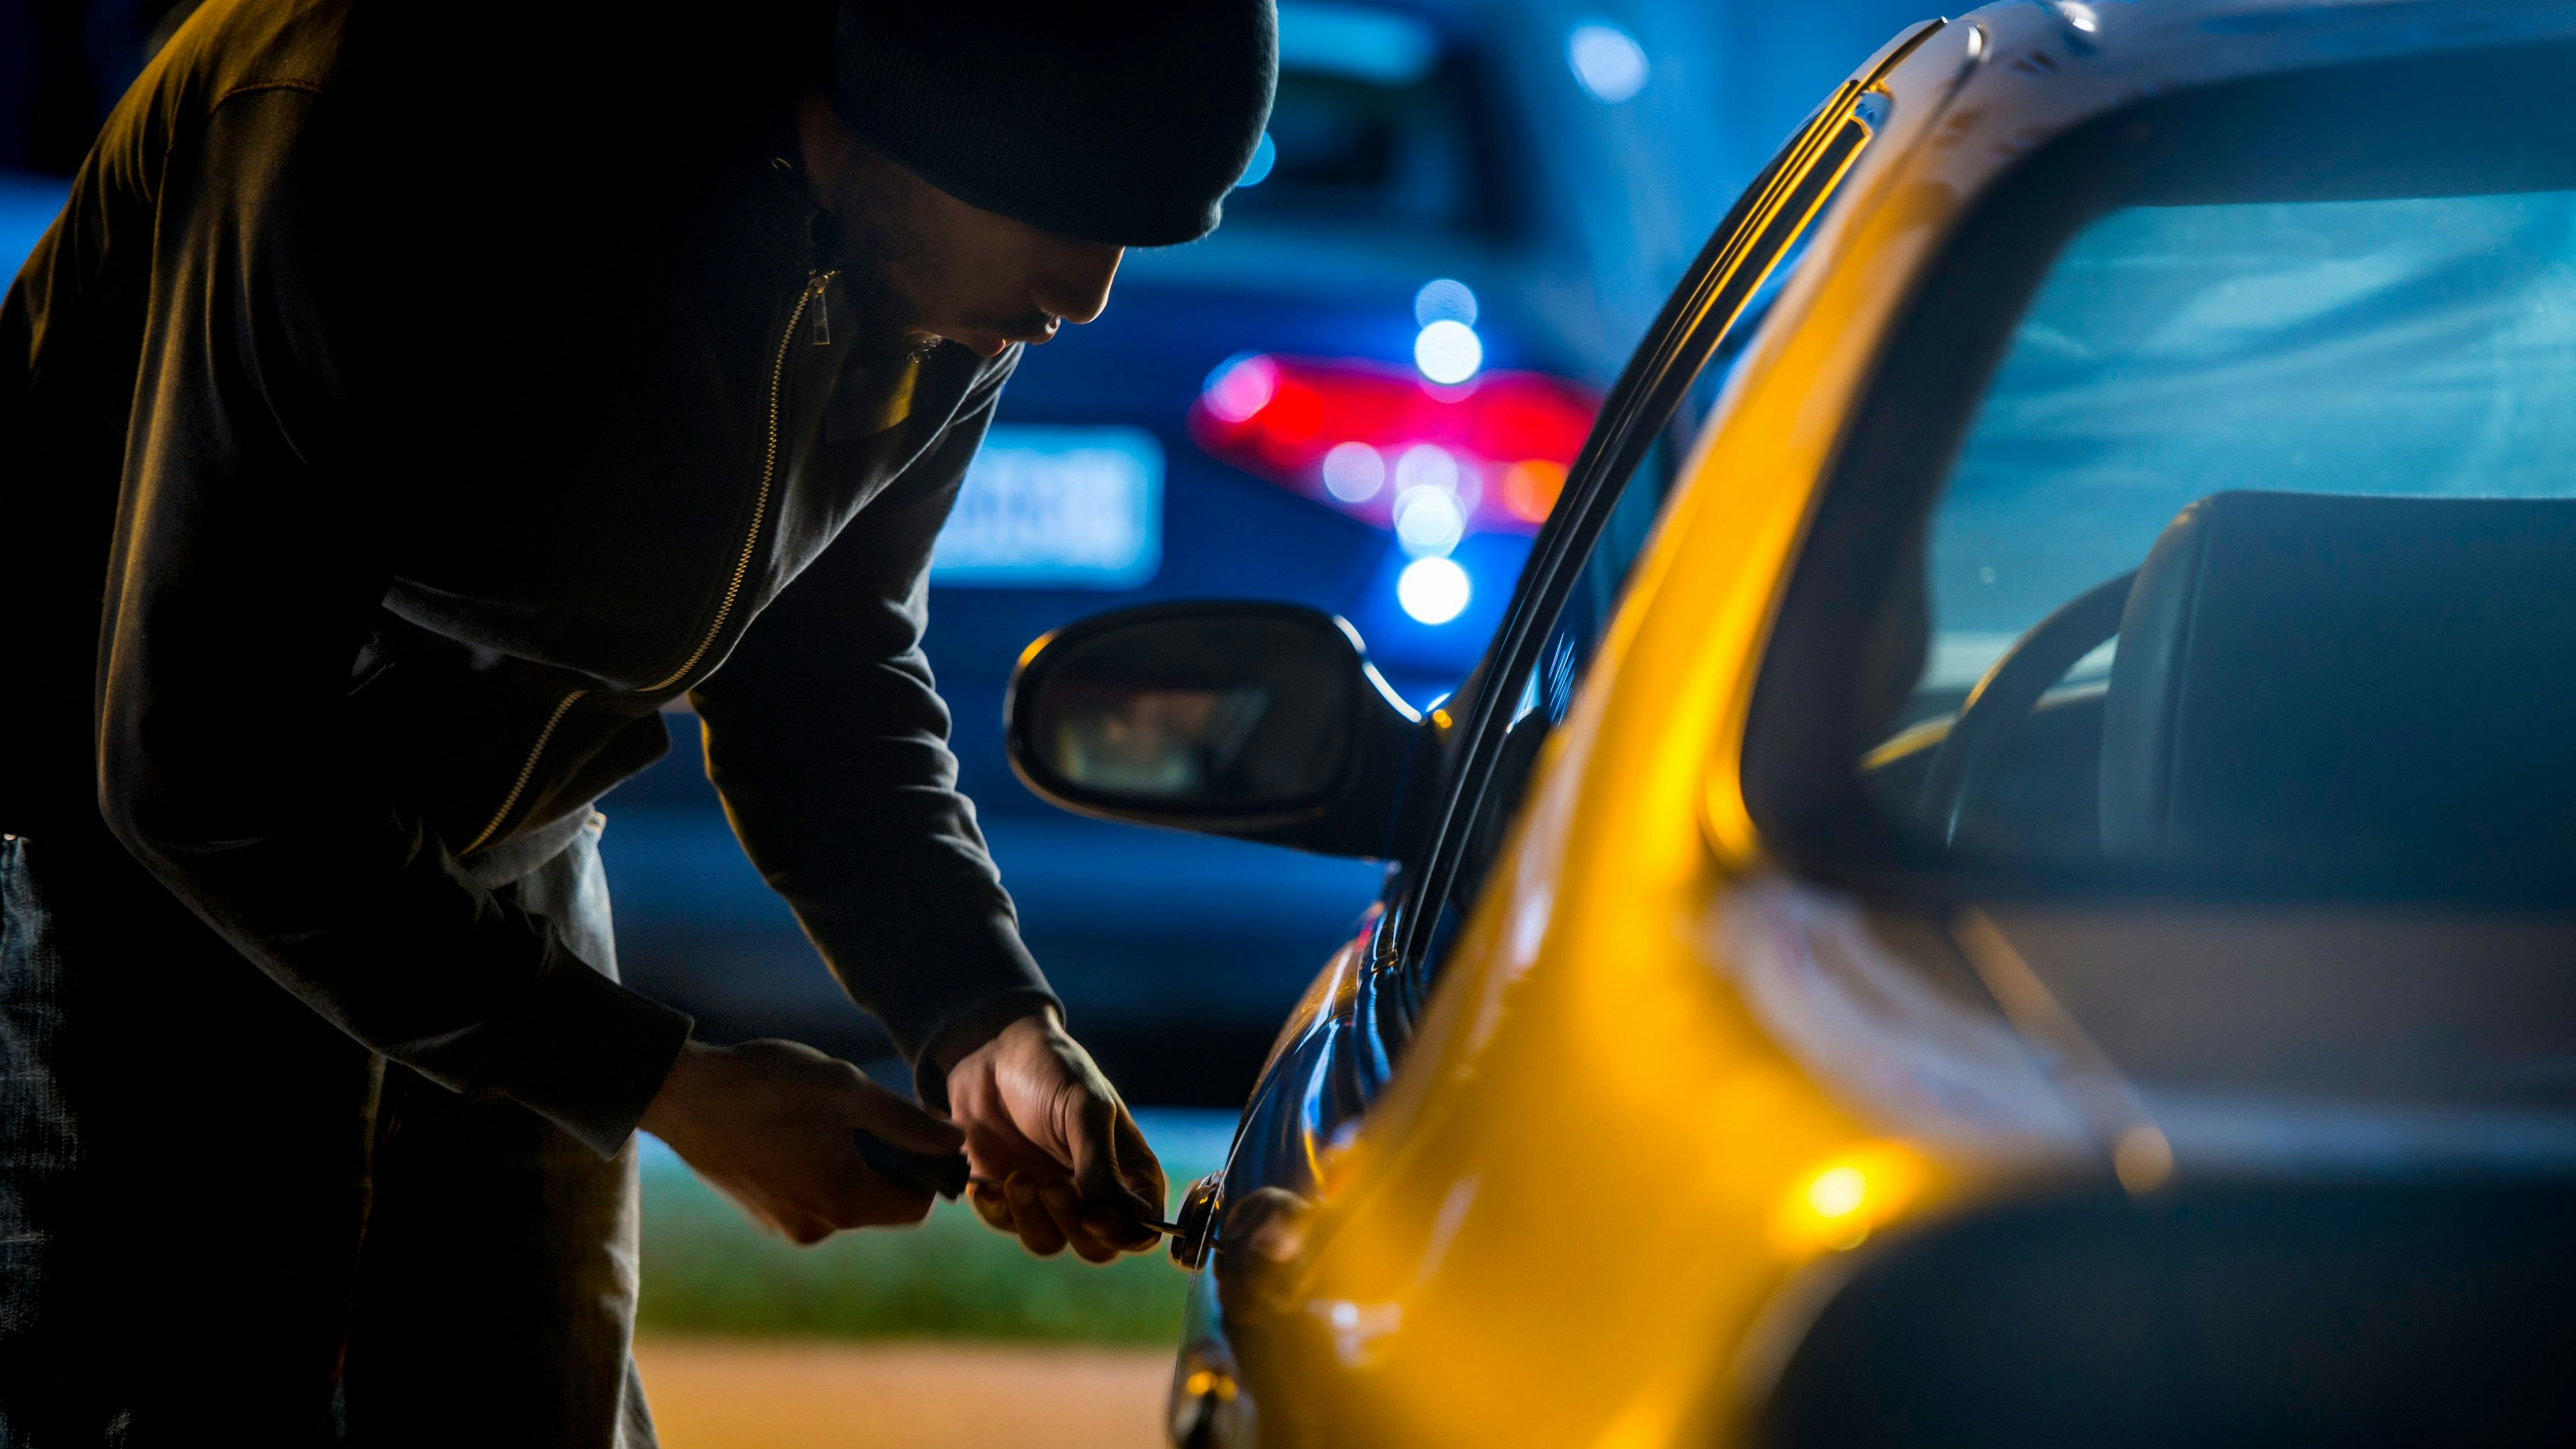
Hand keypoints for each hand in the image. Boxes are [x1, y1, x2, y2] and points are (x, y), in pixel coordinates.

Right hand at [640, 1037, 963, 1244]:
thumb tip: (957, 1143)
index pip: (917, 1207)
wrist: (683, 1093)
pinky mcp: (762, 1216)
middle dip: (885, 1162)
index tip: (913, 1130)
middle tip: (858, 1113)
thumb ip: (908, 1123)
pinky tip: (792, 1130)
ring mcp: (785, 1226)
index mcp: (845, 1202)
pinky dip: (817, 1168)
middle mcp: (817, 1228)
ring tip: (818, 1118)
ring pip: (845, 1198)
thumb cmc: (769, 1085)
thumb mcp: (849, 1091)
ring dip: (849, 1162)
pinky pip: (812, 1197)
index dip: (927, 1171)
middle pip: (880, 1204)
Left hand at [946, 1010, 1166, 1261]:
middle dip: (1074, 1225)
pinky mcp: (1008, 1197)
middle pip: (1097, 1246)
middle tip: (1052, 1186)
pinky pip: (1007, 1226)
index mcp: (1127, 1169)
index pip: (1142, 1226)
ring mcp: (1050, 1197)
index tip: (1096, 1216)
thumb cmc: (1053, 1070)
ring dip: (1033, 1217)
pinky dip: (999, 1211)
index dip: (1125, 1234)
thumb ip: (1101, 1164)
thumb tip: (1132, 1216)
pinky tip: (990, 1183)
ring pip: (1050, 1242)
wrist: (991, 1053)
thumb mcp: (1086, 1109)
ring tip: (1018, 1177)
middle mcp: (1092, 1191)